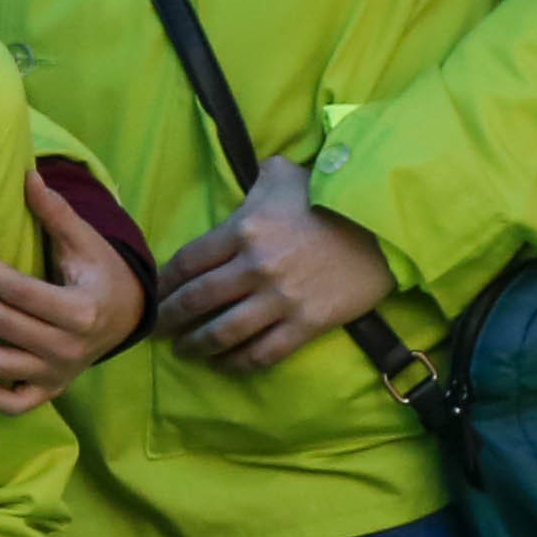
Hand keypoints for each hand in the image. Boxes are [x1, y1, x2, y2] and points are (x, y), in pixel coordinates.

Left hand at [0, 170, 146, 414]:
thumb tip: (28, 175)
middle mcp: (70, 348)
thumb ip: (56, 213)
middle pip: (5, 326)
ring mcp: (58, 374)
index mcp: (82, 310)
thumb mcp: (85, 243)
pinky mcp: (49, 391)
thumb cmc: (99, 274)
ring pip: (1, 365)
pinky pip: (12, 402)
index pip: (22, 293)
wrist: (126, 318)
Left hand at [149, 156, 396, 372]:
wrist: (383, 228)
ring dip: (196, 345)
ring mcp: (280, 300)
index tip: (152, 294)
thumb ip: (257, 177)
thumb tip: (248, 171)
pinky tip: (225, 365)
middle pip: (197, 300)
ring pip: (224, 332)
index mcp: (243, 230)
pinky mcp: (306, 324)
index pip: (188, 262)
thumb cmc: (330, 196)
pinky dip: (238, 363)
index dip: (165, 283)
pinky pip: (263, 352)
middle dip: (169, 319)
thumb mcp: (285, 175)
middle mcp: (254, 268)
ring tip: (184, 351)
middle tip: (155, 330)